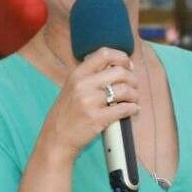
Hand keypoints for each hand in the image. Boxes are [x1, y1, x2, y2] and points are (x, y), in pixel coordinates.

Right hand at [36, 47, 139, 162]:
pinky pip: (124, 109)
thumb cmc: (66, 113)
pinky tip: (133, 109)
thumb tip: (117, 67)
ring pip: (125, 89)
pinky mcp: (97, 119)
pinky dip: (133, 108)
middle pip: (119, 71)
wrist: (56, 138)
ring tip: (133, 99)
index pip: (104, 54)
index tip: (127, 65)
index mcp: (77, 74)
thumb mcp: (71, 87)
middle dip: (132, 78)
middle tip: (134, 85)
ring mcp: (90, 102)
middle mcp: (83, 85)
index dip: (121, 57)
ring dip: (134, 94)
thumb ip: (90, 76)